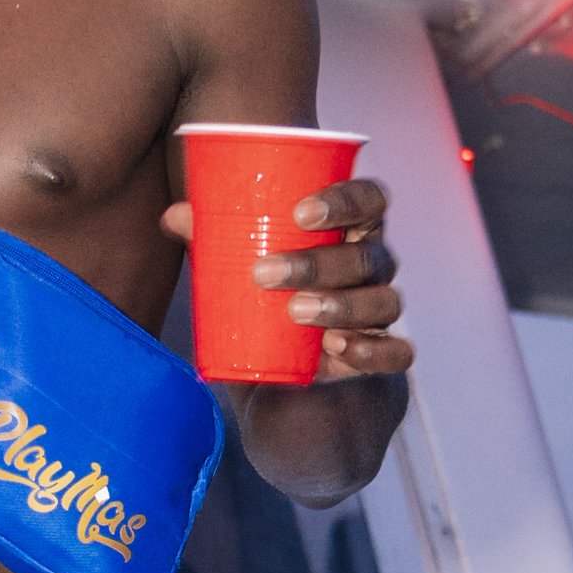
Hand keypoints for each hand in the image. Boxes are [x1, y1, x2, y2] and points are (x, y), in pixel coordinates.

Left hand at [160, 173, 411, 382]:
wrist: (293, 372)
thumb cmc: (273, 297)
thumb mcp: (242, 270)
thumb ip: (218, 242)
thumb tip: (176, 215)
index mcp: (350, 231)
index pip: (370, 201)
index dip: (346, 200)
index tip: (301, 213)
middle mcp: (372, 266)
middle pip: (366, 255)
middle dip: (318, 263)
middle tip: (265, 273)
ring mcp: (381, 310)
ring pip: (383, 301)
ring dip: (341, 305)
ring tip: (296, 312)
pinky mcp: (382, 355)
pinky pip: (396, 352)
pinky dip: (373, 350)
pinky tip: (339, 347)